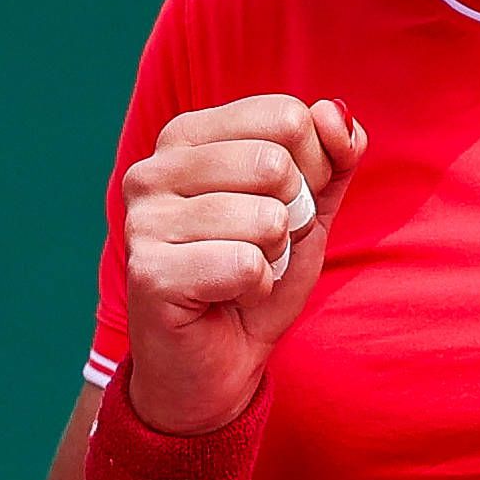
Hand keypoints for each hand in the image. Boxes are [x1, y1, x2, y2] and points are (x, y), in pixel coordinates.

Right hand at [115, 96, 365, 437]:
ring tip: (244, 274)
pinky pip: (247, 265)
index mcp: (186, 137)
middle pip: (276, 164)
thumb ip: (332, 157)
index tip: (286, 207)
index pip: (285, 116)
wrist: (216, 367)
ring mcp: (144, 221)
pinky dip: (258, 289)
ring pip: (266, 218)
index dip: (313, 169)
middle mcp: (153, 170)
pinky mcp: (150, 273)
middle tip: (263, 249)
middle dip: (295, 217)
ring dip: (275, 258)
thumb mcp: (310, 210)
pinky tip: (229, 299)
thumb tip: (335, 112)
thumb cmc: (256, 279)